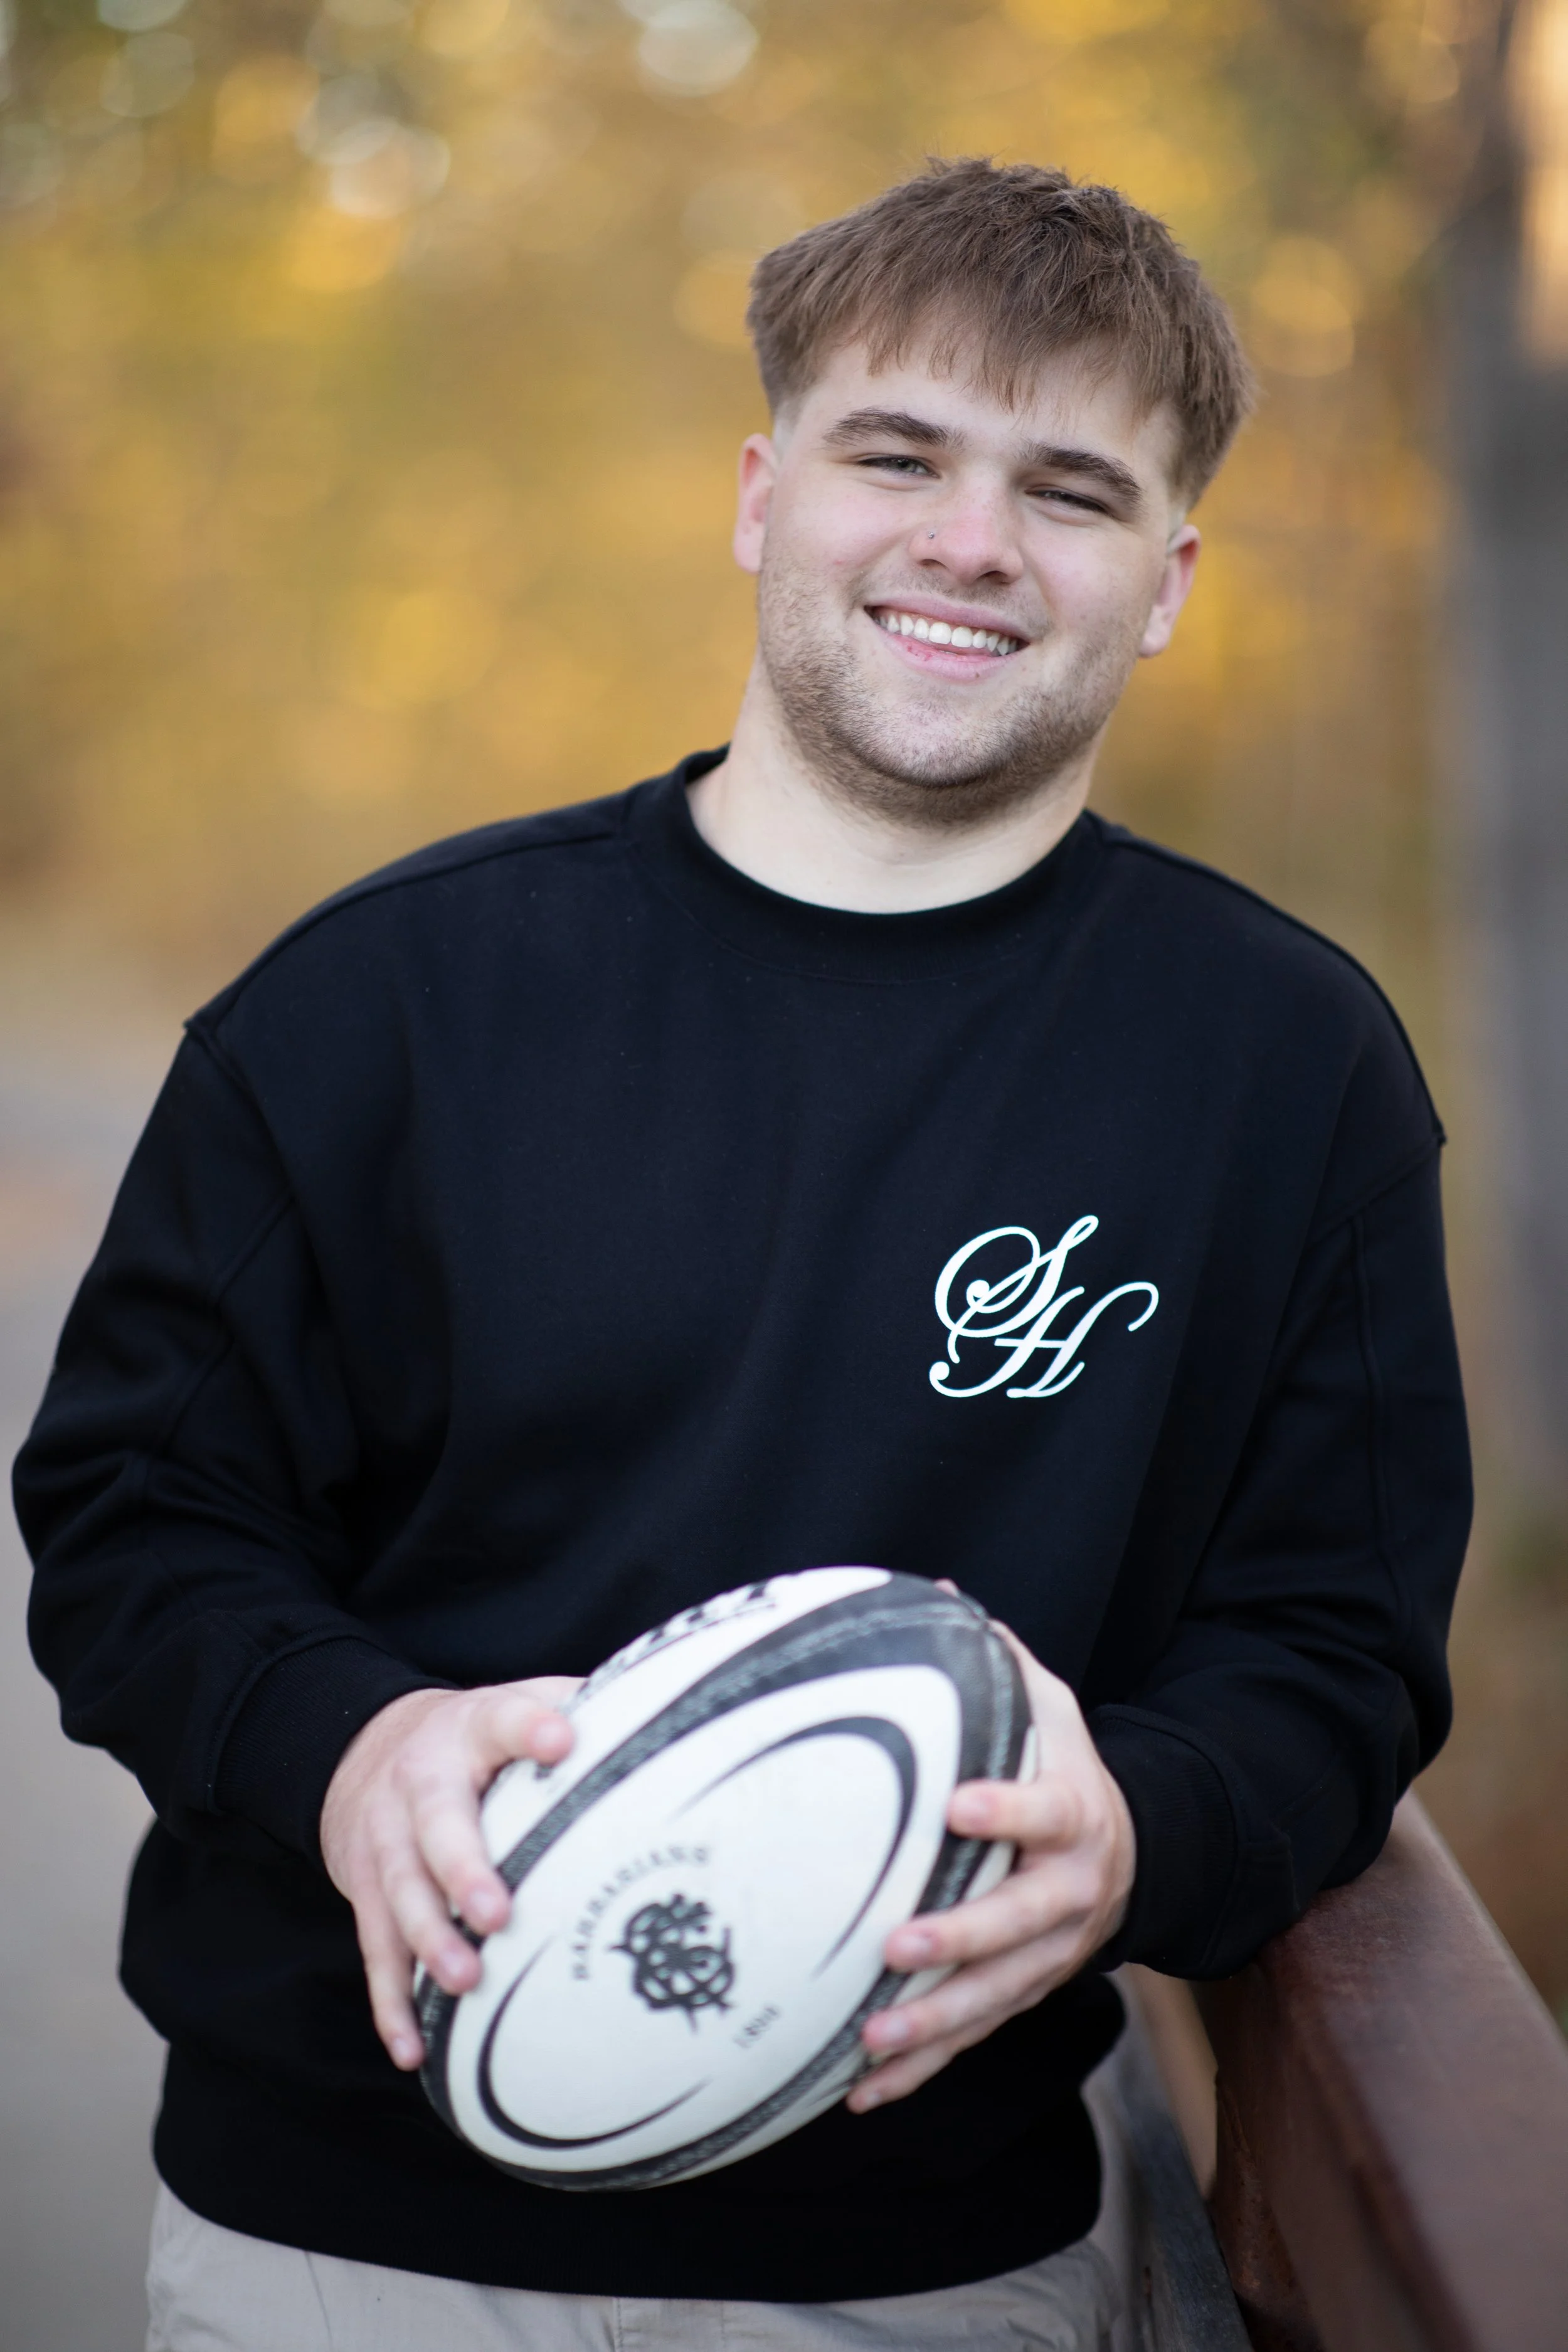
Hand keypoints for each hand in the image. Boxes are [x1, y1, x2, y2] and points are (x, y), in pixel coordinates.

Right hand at [320, 1678, 579, 2070]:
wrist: (365, 1749)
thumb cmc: (474, 1741)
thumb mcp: (518, 1703)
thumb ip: (581, 1706)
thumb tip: (670, 1715)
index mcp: (473, 1730)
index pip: (504, 1718)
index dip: (530, 1729)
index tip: (561, 1739)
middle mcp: (421, 1782)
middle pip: (438, 1824)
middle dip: (464, 1869)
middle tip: (497, 1914)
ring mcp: (385, 1838)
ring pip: (401, 1892)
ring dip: (430, 1941)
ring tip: (465, 1981)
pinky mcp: (363, 1890)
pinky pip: (376, 1950)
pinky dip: (391, 2002)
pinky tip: (414, 2047)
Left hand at [848, 1621, 1134, 2110]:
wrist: (1130, 1851)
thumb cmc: (1062, 1765)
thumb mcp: (1048, 1707)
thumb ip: (997, 1660)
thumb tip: (936, 1591)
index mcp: (1075, 1815)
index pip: (1046, 1811)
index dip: (1008, 1809)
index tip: (958, 1804)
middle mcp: (1069, 1894)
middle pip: (1019, 1924)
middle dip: (960, 1940)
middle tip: (897, 1946)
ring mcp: (1050, 1956)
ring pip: (995, 1997)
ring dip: (934, 2025)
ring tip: (871, 2040)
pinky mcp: (1022, 1994)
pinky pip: (972, 2037)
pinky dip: (923, 2069)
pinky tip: (863, 2093)